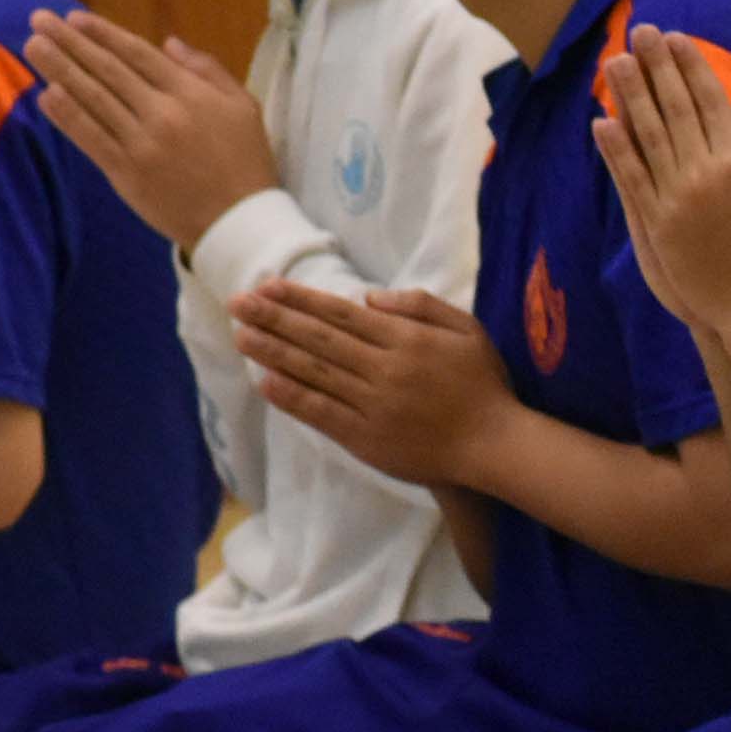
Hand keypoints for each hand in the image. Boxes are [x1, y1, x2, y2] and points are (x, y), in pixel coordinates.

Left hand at [26, 7, 276, 252]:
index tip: (74, 17)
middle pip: (108, 70)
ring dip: (59, 70)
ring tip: (32, 47)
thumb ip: (207, 69)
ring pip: (93, 99)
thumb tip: (168, 42)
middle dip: (70, 42)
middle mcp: (161, 112)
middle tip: (39, 20)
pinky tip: (46, 95)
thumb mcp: (243, 105)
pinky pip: (91, 138)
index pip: (137, 53)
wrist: (239, 221)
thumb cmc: (246, 162)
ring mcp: (141, 143)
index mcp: (189, 92)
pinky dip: (67, 116)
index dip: (102, 33)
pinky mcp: (126, 172)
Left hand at [230, 282, 510, 485]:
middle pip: (319, 338)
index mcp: (405, 339)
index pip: (341, 313)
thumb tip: (368, 296)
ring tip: (241, 336)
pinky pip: (323, 414)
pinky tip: (267, 382)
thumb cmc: (483, 385)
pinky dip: (293, 398)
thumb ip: (420, 306)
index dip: (300, 299)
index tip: (268, 286)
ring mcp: (373, 405)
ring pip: (315, 372)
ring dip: (274, 353)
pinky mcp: (367, 438)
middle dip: (274, 318)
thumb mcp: (465, 329)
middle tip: (238, 302)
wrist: (493, 445)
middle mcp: (384, 368)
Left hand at [593, 25, 730, 332]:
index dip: (691, 66)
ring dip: (630, 96)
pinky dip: (616, 150)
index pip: (710, 100)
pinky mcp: (656, 225)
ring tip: (617, 61)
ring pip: (648, 136)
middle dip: (656, 67)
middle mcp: (703, 174)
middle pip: (675, 109)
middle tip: (640, 31)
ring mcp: (675, 199)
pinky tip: (603, 121)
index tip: (676, 37)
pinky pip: (631, 179)